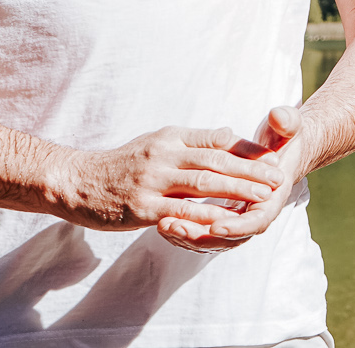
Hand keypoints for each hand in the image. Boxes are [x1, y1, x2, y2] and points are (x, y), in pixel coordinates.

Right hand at [54, 126, 285, 236]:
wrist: (76, 181)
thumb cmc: (121, 164)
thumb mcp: (157, 143)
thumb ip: (191, 141)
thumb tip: (228, 135)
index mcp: (170, 137)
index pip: (217, 139)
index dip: (247, 149)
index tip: (274, 155)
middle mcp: (164, 154)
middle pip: (216, 160)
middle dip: (251, 169)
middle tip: (278, 177)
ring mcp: (153, 180)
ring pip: (204, 183)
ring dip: (237, 190)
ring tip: (263, 197)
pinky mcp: (142, 207)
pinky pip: (181, 211)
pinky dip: (207, 215)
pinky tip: (228, 220)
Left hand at [157, 105, 307, 251]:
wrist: (282, 153)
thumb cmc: (284, 140)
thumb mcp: (291, 128)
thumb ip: (287, 123)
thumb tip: (278, 118)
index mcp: (275, 196)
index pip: (257, 221)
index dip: (237, 225)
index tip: (216, 227)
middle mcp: (257, 212)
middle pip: (230, 236)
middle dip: (201, 233)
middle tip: (175, 227)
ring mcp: (239, 218)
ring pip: (212, 238)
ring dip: (188, 234)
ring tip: (164, 226)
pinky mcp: (225, 216)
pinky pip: (203, 230)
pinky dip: (185, 230)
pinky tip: (163, 223)